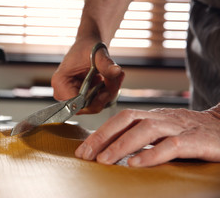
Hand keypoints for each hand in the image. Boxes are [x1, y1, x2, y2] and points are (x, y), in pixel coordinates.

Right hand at [51, 39, 123, 113]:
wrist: (88, 44)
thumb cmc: (87, 46)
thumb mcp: (97, 53)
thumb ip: (106, 64)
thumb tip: (116, 71)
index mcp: (60, 82)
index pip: (77, 105)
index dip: (96, 100)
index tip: (108, 87)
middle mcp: (62, 92)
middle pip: (87, 107)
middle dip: (106, 95)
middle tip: (116, 78)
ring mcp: (71, 96)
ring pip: (94, 105)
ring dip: (109, 92)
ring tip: (116, 76)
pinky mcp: (80, 97)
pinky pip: (97, 102)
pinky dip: (107, 92)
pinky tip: (112, 79)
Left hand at [75, 106, 219, 166]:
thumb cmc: (191, 134)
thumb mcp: (164, 132)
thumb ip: (142, 138)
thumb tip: (113, 150)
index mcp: (153, 116)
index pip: (121, 119)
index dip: (100, 132)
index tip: (83, 150)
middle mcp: (163, 118)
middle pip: (128, 119)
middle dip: (103, 136)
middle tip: (86, 155)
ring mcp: (179, 127)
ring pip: (147, 129)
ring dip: (122, 144)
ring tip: (104, 160)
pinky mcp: (196, 141)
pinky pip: (172, 146)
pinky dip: (152, 154)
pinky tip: (135, 164)